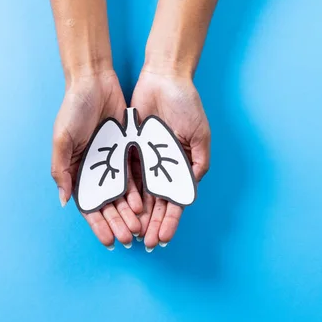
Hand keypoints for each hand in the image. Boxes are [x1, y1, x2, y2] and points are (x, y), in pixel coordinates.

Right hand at [52, 70, 142, 248]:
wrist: (94, 81)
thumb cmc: (73, 109)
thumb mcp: (62, 139)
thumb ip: (61, 170)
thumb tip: (64, 201)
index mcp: (76, 170)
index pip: (88, 205)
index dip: (98, 224)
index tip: (108, 241)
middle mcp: (95, 170)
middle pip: (108, 204)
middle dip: (117, 223)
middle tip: (128, 239)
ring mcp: (111, 161)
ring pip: (123, 194)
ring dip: (130, 213)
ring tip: (139, 228)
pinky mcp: (127, 150)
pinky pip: (134, 175)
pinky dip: (139, 191)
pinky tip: (145, 205)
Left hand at [130, 70, 210, 250]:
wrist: (164, 78)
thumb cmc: (187, 104)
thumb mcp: (200, 134)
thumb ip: (198, 163)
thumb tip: (191, 192)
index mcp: (182, 167)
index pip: (175, 201)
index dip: (169, 221)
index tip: (162, 238)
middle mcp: (163, 168)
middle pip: (156, 204)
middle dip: (151, 225)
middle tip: (144, 244)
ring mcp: (146, 160)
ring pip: (140, 195)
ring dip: (137, 216)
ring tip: (130, 233)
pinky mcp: (130, 150)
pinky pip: (126, 175)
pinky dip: (125, 193)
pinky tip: (120, 209)